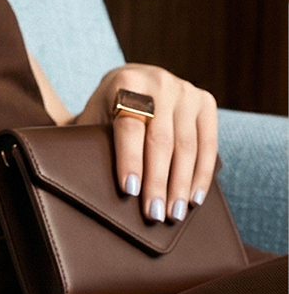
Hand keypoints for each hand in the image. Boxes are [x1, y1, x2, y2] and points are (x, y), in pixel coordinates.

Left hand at [74, 64, 217, 221]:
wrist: (134, 79)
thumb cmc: (108, 107)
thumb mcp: (94, 116)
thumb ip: (92, 141)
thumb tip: (85, 182)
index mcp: (126, 82)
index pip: (129, 127)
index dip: (130, 160)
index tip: (130, 191)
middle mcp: (159, 83)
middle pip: (160, 140)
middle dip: (158, 181)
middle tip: (154, 214)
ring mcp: (185, 91)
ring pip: (187, 145)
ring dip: (181, 184)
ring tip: (174, 214)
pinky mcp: (205, 100)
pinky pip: (208, 143)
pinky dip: (201, 174)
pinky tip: (194, 198)